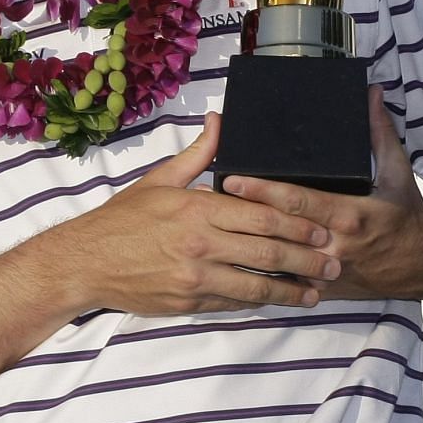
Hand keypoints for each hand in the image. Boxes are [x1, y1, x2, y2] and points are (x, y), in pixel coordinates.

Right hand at [42, 113, 343, 313]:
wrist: (87, 261)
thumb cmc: (124, 219)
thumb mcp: (160, 179)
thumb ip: (198, 153)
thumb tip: (220, 120)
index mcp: (198, 208)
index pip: (261, 216)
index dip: (298, 225)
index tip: (322, 230)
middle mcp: (201, 243)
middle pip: (268, 252)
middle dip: (307, 259)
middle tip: (335, 263)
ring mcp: (196, 276)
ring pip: (257, 285)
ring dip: (292, 289)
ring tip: (317, 291)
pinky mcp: (189, 301)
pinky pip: (234, 302)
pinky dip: (260, 302)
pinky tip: (279, 300)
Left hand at [220, 87, 422, 300]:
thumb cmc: (408, 214)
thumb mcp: (398, 171)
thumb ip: (379, 132)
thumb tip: (370, 93)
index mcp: (350, 215)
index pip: (298, 201)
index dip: (263, 191)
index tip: (232, 180)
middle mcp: (336, 245)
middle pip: (279, 229)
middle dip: (242, 216)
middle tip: (206, 201)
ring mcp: (329, 271)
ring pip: (278, 260)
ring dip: (244, 245)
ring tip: (210, 229)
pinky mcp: (326, 288)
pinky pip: (288, 283)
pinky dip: (261, 273)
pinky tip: (231, 262)